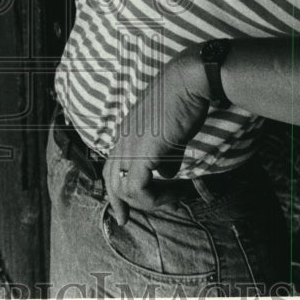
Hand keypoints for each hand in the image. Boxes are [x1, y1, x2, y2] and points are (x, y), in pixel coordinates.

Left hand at [102, 49, 210, 224]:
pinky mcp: (142, 152)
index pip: (112, 165)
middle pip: (110, 178)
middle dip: (119, 202)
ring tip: (173, 196)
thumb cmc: (185, 98)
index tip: (123, 208)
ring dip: (149, 200)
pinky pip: (137, 188)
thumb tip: (168, 173)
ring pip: (123, 188)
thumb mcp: (172, 131)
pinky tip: (173, 192)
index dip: (116, 188)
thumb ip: (167, 153)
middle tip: (125, 219)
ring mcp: (130, 145)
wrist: (189, 80)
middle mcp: (123, 138)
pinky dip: (153, 198)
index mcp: (127, 131)